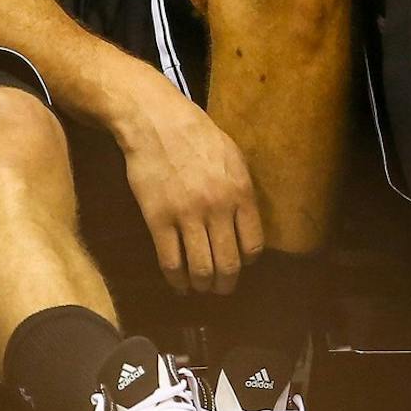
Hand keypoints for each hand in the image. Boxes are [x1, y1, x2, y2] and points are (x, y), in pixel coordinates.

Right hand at [114, 69, 262, 292]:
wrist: (157, 122)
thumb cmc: (198, 136)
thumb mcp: (233, 157)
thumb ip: (242, 192)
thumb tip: (246, 225)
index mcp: (241, 192)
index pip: (253, 245)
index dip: (247, 262)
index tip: (239, 264)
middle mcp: (217, 208)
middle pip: (228, 264)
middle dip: (226, 284)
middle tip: (222, 289)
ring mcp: (187, 215)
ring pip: (200, 268)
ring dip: (202, 285)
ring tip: (200, 287)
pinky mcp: (158, 220)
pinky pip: (170, 261)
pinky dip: (176, 280)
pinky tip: (178, 284)